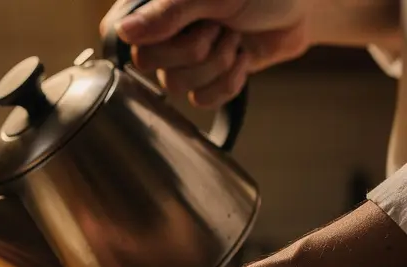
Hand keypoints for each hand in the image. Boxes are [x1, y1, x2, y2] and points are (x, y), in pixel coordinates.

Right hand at [100, 0, 309, 106]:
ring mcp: (181, 58)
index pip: (122, 34)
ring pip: (176, 85)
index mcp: (152, 4)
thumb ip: (168, 12)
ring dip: (217, 62)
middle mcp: (160, 32)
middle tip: (218, 26)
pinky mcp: (204, 80)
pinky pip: (201, 100)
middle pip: (147, 64)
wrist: (300, 9)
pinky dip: (229, 81)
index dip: (153, 37)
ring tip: (234, 38)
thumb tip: (124, 32)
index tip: (188, 22)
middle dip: (194, 49)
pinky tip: (240, 58)